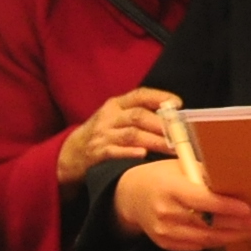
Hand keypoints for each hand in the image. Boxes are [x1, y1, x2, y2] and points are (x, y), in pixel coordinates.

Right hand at [56, 88, 179, 185]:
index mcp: (115, 105)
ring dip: (154, 141)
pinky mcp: (97, 154)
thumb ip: (138, 114)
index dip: (159, 97)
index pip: (139, 95)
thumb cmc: (101, 134)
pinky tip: (143, 155)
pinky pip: (114, 152)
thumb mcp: (115, 118)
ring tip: (172, 148)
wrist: (70, 154)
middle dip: (161, 124)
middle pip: (138, 116)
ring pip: (131, 135)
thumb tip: (173, 118)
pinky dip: (129, 153)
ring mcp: (102, 136)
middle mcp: (109, 117)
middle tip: (180, 134)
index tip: (178, 104)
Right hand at [113, 159, 250, 250]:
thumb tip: (237, 181)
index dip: (227, 206)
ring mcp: (165, 231)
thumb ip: (205, 176)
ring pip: (207, 239)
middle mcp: (166, 212)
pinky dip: (217, 241)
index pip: (202, 200)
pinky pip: (197, 246)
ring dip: (234, 236)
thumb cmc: (162, 176)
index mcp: (170, 188)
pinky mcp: (166, 243)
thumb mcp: (180, 167)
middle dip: (241, 226)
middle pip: (209, 224)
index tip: (249, 209)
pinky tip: (234, 235)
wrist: (131, 196)